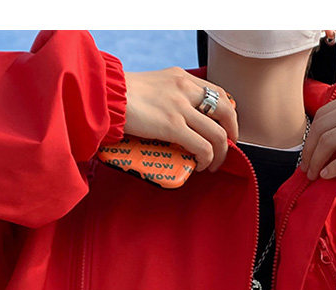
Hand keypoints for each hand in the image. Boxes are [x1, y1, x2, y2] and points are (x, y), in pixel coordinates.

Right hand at [122, 67, 238, 171]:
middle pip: (226, 112)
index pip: (219, 94)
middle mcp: (185, 88)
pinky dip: (206, 160)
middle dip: (232, 135)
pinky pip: (203, 147)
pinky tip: (199, 166)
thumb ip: (170, 95)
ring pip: (218, 134)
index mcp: (182, 77)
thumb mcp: (153, 85)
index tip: (224, 131)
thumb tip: (177, 119)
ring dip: (220, 154)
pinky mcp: (172, 125)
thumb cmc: (121, 95)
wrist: (103, 94)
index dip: (228, 116)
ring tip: (211, 165)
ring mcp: (180, 107)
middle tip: (226, 149)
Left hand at [299, 85, 335, 180]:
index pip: (323, 114)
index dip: (309, 136)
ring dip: (317, 160)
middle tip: (306, 168)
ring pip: (331, 140)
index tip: (307, 154)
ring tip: (314, 174)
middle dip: (309, 150)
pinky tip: (327, 175)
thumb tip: (327, 140)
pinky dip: (334, 167)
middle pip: (322, 127)